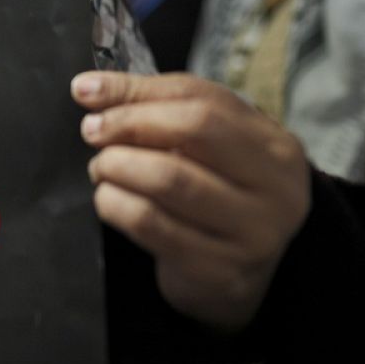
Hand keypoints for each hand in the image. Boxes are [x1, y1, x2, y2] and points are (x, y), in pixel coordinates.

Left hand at [72, 71, 310, 331]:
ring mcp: (253, 234)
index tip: (88, 93)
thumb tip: (88, 87)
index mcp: (275, 147)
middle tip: (92, 131)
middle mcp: (276, 189)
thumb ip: (150, 105)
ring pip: (168, 179)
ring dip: (116, 166)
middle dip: (129, 125)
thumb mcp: (199, 145)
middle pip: (194, 132)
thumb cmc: (213, 193)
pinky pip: (150, 224)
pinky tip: (108, 198)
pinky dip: (115, 203)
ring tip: (101, 167)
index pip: (204, 101)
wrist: (234, 276)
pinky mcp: (217, 269)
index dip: (139, 92)